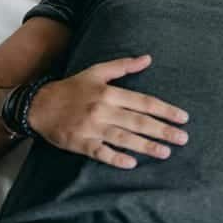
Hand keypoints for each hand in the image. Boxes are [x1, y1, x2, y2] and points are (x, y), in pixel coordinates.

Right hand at [28, 55, 189, 168]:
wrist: (39, 105)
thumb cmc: (71, 88)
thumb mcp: (96, 72)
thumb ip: (123, 66)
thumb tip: (148, 58)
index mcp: (109, 92)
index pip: (144, 102)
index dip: (165, 110)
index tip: (183, 118)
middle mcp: (102, 109)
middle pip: (138, 121)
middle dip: (162, 130)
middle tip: (183, 138)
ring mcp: (91, 127)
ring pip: (123, 137)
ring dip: (146, 146)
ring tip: (166, 152)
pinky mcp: (80, 142)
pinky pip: (100, 152)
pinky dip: (115, 158)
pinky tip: (131, 163)